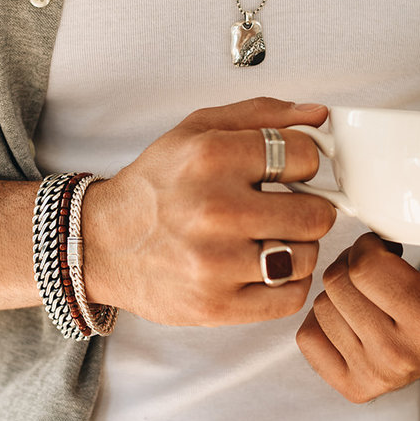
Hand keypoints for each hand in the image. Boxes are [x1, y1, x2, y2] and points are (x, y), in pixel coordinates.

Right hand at [81, 98, 336, 325]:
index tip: (290, 172)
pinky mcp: (217, 305)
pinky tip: (263, 267)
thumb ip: (260, 115)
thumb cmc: (155, 185)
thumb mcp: (196, 130)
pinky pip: (290, 297)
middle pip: (316, 214)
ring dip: (296, 247)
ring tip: (267, 238)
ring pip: (306, 257)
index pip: (305, 156)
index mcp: (211, 157)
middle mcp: (214, 210)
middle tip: (284, 209)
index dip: (304, 164)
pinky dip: (286, 283)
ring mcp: (216, 263)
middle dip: (307, 209)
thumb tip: (318, 115)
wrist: (101, 243)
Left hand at [296, 232, 419, 401]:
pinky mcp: (355, 387)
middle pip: (337, 283)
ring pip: (321, 306)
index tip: (385, 247)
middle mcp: (401, 355)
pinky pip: (308, 338)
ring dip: (340, 291)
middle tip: (376, 267)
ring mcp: (375, 375)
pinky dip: (323, 320)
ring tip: (370, 290)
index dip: (369, 246)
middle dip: (353, 264)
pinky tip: (353, 313)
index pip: (363, 267)